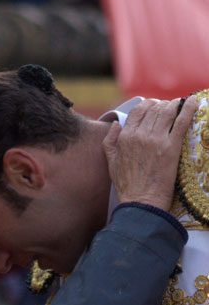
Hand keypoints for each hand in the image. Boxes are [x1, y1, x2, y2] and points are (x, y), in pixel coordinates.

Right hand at [103, 95, 197, 210]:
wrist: (141, 201)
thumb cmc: (127, 185)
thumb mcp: (111, 162)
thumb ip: (110, 141)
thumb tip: (116, 124)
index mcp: (125, 137)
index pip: (138, 110)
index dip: (148, 104)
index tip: (154, 106)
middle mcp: (140, 135)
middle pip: (154, 109)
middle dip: (162, 104)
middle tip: (169, 106)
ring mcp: (156, 140)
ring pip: (167, 112)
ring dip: (175, 105)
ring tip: (179, 104)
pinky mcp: (171, 147)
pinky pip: (181, 121)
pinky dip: (188, 109)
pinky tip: (194, 102)